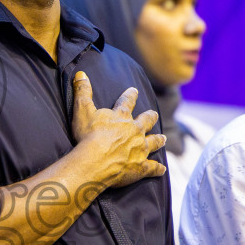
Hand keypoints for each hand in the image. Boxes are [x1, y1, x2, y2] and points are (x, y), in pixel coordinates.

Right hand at [70, 72, 166, 190]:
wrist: (95, 161)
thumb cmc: (88, 136)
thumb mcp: (82, 110)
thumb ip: (82, 91)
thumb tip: (81, 73)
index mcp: (121, 117)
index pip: (127, 102)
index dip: (131, 95)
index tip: (134, 90)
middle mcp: (135, 131)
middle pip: (146, 121)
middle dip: (150, 117)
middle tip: (154, 114)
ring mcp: (140, 149)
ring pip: (153, 142)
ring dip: (158, 140)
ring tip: (164, 138)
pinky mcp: (140, 167)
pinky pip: (152, 167)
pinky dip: (158, 169)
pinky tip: (163, 170)